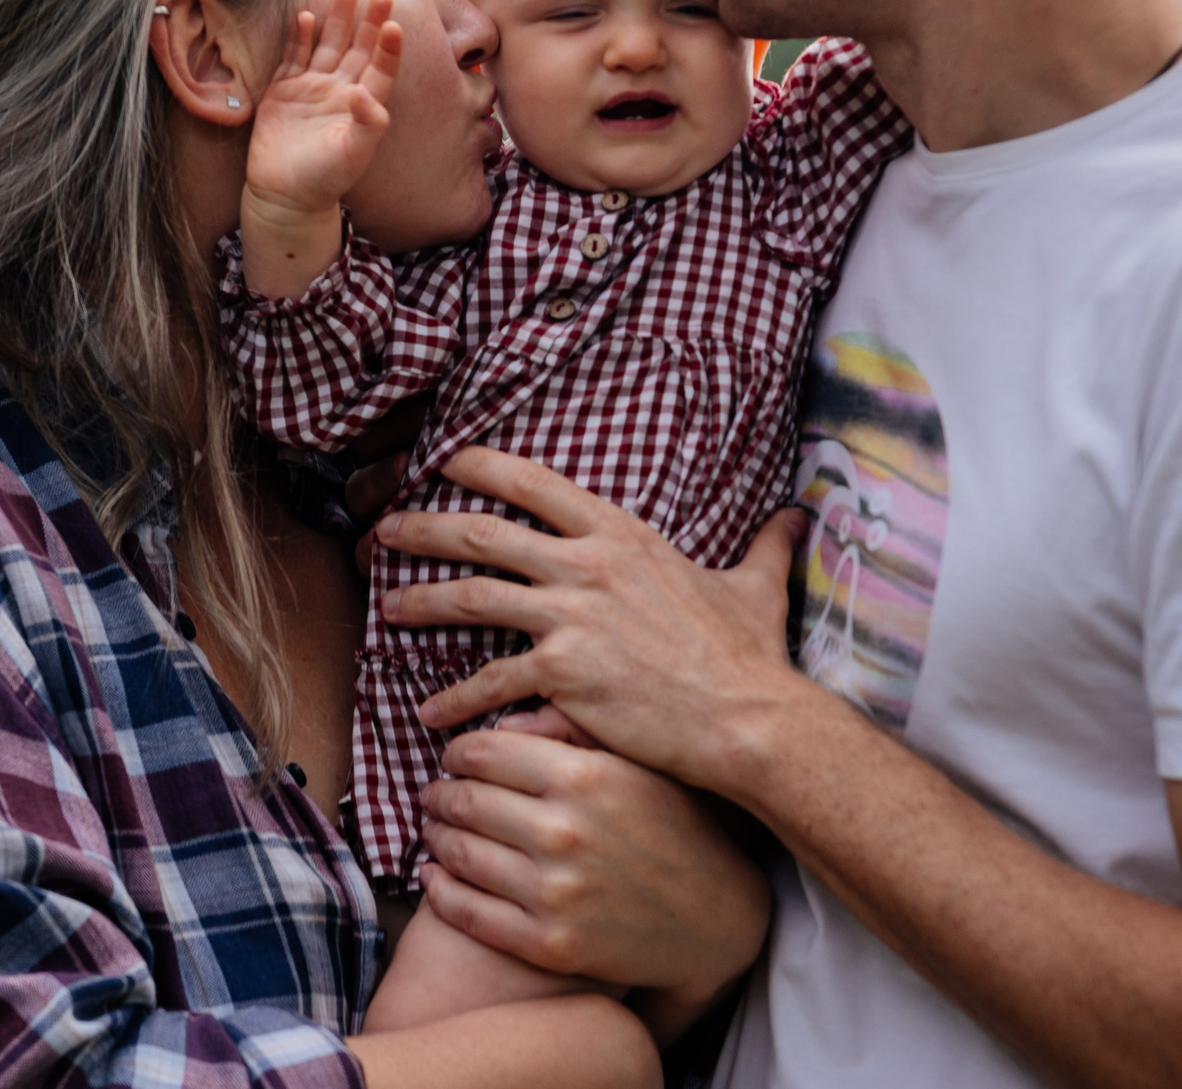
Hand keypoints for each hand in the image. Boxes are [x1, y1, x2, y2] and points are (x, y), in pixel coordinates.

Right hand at [243, 0, 403, 220]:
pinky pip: (294, 57)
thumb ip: (367, 124)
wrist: (284, 194)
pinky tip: (307, 17)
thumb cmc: (325, 179)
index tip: (395, 25)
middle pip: (358, 49)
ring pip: (328, 46)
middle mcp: (341, 92)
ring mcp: (312, 89)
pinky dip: (301, 38)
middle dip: (369, 22)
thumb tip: (366, 94)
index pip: (381, 70)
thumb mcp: (353, 154)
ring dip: (337, 21)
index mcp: (363, 106)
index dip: (388, 48)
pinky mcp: (284, 91)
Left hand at [374, 447, 808, 792]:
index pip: (537, 483)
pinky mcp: (561, 673)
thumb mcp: (754, 586)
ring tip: (387, 609)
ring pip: (470, 599)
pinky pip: (488, 682)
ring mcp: (570, 618)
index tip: (447, 463)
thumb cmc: (749, 656)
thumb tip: (797, 516)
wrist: (747, 717)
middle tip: (384, 530)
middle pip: (482, 533)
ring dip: (420, 601)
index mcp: (621, 534)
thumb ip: (766, 545)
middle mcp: (587, 565)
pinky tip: (430, 712)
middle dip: (424, 526)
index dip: (485, 468)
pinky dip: (454, 698)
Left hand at [416, 724, 766, 1043]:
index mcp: (584, 775)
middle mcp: (565, 831)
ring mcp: (555, 892)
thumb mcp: (637, 763)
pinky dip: (440, 892)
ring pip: (458, 855)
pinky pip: (467, 913)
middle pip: (465, 801)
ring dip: (435, 838)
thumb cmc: (677, 826)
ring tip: (434, 831)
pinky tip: (435, 878)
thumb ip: (571, 730)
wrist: (718, 919)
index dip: (457, 753)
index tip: (454, 758)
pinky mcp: (550, 943)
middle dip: (439, 795)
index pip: (485, 752)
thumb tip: (505, 720)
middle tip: (433, 794)